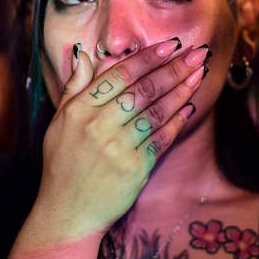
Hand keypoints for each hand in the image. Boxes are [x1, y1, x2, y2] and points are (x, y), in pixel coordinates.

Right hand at [30, 38, 208, 242]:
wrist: (67, 213)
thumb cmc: (62, 165)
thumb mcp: (59, 122)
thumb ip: (74, 87)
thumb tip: (85, 55)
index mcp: (79, 110)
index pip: (119, 75)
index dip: (147, 58)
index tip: (170, 45)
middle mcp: (98, 126)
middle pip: (143, 90)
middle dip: (174, 69)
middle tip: (198, 53)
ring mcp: (118, 148)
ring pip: (156, 112)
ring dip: (181, 91)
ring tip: (199, 74)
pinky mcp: (135, 168)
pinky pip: (161, 139)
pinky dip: (176, 122)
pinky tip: (189, 106)